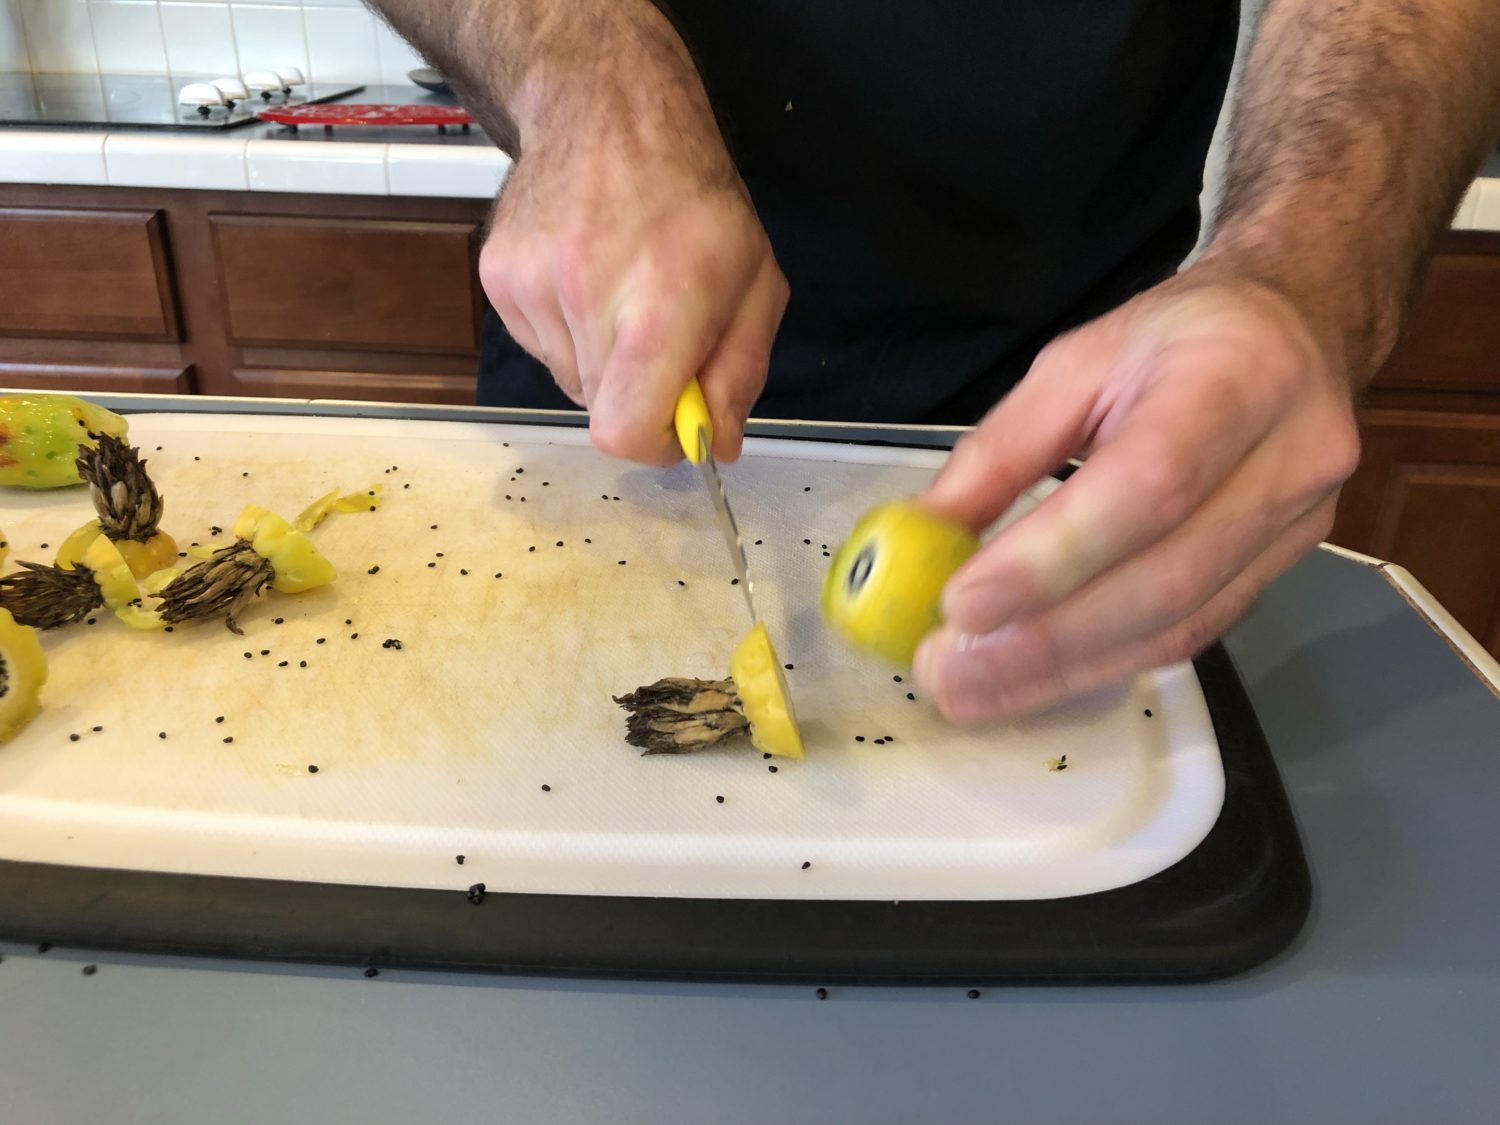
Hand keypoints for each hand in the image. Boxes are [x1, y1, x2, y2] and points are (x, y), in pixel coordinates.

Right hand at [478, 18, 786, 465]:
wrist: (606, 111)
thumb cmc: (694, 200)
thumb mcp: (755, 281)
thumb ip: (740, 371)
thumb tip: (716, 443)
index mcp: (663, 303)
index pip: (625, 431)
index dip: (654, 444)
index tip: (676, 422)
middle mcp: (588, 296)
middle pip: (601, 410)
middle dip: (636, 391)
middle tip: (658, 335)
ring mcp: (533, 285)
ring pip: (569, 380)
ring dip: (600, 358)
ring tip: (620, 291)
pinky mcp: (499, 278)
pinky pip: (539, 346)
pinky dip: (567, 330)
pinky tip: (587, 278)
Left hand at [914, 269, 1361, 722]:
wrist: (1297, 327)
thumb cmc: (1175, 340)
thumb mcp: (1075, 363)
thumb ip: (1001, 450)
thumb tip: (925, 537)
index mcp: (1238, 375)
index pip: (1149, 484)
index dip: (1053, 557)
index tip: (960, 604)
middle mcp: (1291, 457)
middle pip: (1166, 578)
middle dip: (1044, 640)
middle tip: (947, 671)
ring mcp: (1300, 525)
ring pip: (1179, 624)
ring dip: (1063, 670)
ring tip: (972, 688)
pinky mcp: (1286, 570)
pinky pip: (1191, 635)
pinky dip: (1103, 664)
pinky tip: (1033, 680)